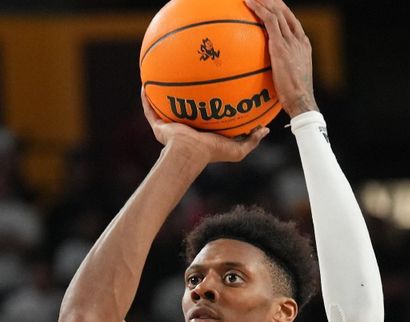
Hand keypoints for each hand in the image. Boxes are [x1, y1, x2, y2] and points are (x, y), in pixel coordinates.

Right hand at [141, 89, 268, 164]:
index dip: (207, 104)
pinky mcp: (159, 127)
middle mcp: (185, 129)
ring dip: (162, 95)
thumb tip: (265, 129)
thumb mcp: (238, 149)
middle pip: (183, 109)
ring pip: (164, 108)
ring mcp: (171, 128)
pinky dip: (145, 100)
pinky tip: (144, 87)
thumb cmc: (212, 153)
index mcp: (202, 133)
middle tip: (187, 78)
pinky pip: (149, 111)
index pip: (204, 116)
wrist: (190, 154)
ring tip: (160, 78)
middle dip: (183, 96)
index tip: (213, 90)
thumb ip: (252, 139)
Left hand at [244, 0, 317, 117]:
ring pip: (277, 12)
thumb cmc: (294, 98)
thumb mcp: (291, 80)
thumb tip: (271, 76)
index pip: (292, 22)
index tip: (272, 5)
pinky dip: (259, 9)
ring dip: (264, 1)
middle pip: (285, 12)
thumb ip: (283, 71)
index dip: (282, 11)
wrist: (301, 100)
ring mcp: (291, 41)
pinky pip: (269, 21)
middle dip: (273, 1)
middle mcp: (299, 39)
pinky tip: (248, 3)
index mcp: (304, 45)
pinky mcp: (281, 46)